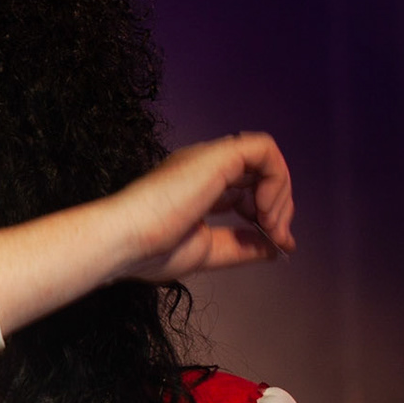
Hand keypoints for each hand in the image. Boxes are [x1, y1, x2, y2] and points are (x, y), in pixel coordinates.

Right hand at [108, 132, 295, 282]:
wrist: (123, 241)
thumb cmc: (147, 250)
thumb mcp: (208, 252)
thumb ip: (242, 246)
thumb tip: (277, 248)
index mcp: (195, 188)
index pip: (244, 190)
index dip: (265, 214)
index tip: (272, 242)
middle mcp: (202, 169)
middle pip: (259, 174)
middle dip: (279, 207)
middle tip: (276, 237)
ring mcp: (209, 159)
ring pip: (266, 159)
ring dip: (280, 194)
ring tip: (271, 226)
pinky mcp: (217, 155)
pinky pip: (264, 150)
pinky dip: (276, 179)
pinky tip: (264, 210)